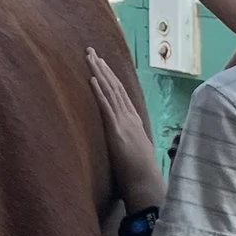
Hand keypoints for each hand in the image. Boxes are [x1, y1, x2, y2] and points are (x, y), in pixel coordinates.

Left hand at [86, 45, 166, 211]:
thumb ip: (127, 140)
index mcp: (133, 121)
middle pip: (115, 87)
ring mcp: (124, 123)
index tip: (102, 63)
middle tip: (91, 51)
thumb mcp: (134, 151)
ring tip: (90, 57)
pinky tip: (92, 78)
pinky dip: (99, 91)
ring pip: (110, 91)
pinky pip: (106, 106)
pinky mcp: (116, 131)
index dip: (111, 77)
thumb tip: (121, 138)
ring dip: (99, 73)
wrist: (146, 184)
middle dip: (103, 68)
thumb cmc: (139, 174)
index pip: (121, 94)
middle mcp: (130, 117)